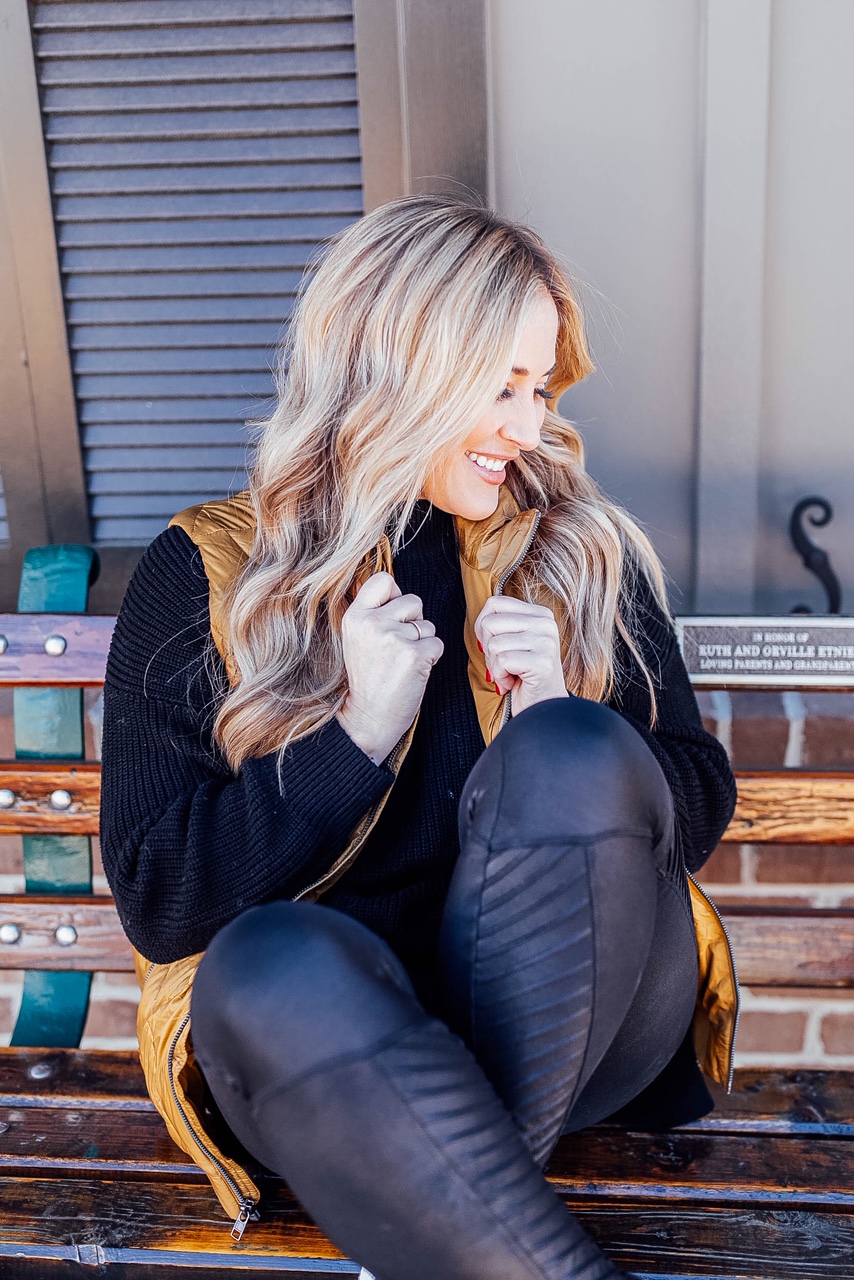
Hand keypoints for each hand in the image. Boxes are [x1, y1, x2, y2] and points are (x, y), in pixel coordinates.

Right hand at [336, 573, 443, 763]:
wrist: (369, 717)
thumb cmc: (367, 679)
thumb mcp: (356, 639)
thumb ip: (371, 612)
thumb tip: (390, 586)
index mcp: (355, 616)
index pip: (384, 580)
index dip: (395, 594)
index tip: (392, 614)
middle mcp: (374, 623)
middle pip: (412, 600)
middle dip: (413, 621)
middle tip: (397, 647)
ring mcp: (395, 638)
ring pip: (427, 624)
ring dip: (423, 641)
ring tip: (403, 661)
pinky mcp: (416, 654)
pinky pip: (437, 643)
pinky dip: (431, 657)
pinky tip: (413, 671)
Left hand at [475, 595, 568, 716]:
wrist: (542, 708)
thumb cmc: (523, 675)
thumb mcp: (514, 641)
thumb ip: (501, 624)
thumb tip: (480, 620)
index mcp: (540, 614)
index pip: (495, 603)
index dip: (482, 626)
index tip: (493, 646)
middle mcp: (546, 624)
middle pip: (490, 623)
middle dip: (488, 649)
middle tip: (503, 664)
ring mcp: (546, 642)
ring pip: (494, 644)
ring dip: (494, 666)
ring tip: (509, 674)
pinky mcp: (542, 662)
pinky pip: (502, 661)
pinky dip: (501, 677)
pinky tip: (512, 682)